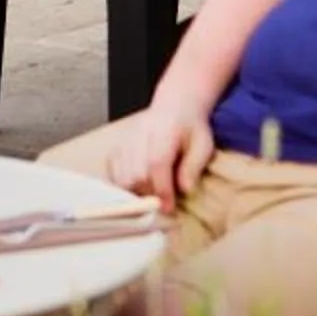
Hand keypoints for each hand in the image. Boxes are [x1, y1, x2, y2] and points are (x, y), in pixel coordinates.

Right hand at [107, 86, 211, 214]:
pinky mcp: (118, 144)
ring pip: (123, 176)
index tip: (169, 208)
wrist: (175, 107)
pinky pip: (113, 171)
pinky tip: (138, 187)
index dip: (162, 189)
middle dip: (149, 195)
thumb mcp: (203, 145)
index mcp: (165, 130)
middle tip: (162, 203)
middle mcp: (141, 132)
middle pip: (136, 173)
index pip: (157, 162)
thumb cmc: (190, 129)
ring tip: (151, 195)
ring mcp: (127, 138)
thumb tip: (185, 189)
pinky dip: (123, 185)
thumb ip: (194, 166)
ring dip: (136, 193)